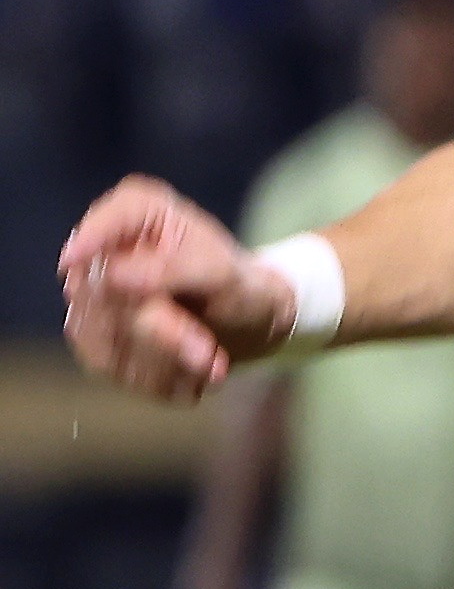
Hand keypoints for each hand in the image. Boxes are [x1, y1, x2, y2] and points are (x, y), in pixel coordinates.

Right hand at [58, 178, 289, 398]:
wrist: (244, 323)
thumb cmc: (239, 287)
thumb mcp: (223, 275)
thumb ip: (174, 270)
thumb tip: (116, 277)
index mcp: (139, 210)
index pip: (106, 224)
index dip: (89, 240)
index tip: (74, 260)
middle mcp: (103, 246)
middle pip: (107, 294)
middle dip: (163, 333)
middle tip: (209, 357)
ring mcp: (88, 290)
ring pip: (105, 334)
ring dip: (164, 362)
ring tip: (208, 365)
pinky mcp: (89, 332)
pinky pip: (108, 363)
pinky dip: (153, 378)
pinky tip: (188, 378)